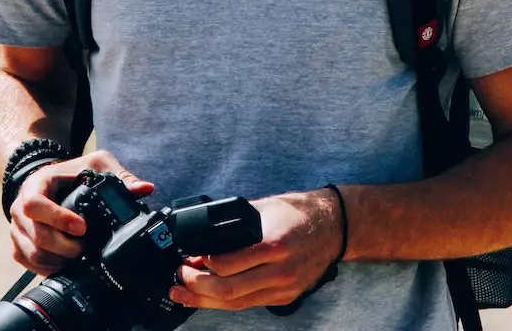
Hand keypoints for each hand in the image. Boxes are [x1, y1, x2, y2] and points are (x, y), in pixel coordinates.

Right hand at [7, 150, 154, 276]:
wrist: (49, 182)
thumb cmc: (72, 173)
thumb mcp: (96, 165)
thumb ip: (120, 176)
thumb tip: (145, 189)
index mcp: (36, 185)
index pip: (36, 204)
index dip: (58, 219)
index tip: (83, 228)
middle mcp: (20, 207)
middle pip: (36, 235)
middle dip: (65, 247)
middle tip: (85, 249)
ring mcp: (17, 228)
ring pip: (32, 254)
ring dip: (58, 260)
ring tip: (79, 257)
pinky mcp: (18, 244)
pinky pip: (29, 263)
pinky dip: (49, 268)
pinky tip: (66, 264)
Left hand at [169, 187, 343, 310]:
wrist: (332, 228)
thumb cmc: (298, 213)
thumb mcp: (264, 208)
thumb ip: (235, 224)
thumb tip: (202, 238)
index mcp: (274, 244)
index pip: (227, 264)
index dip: (201, 263)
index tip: (187, 257)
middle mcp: (280, 270)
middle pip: (228, 290)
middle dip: (196, 286)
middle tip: (178, 277)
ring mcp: (283, 287)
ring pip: (236, 302)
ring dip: (205, 300)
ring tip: (181, 293)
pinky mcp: (285, 297)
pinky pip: (248, 303)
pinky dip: (225, 301)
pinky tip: (207, 296)